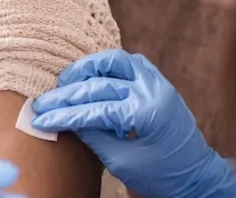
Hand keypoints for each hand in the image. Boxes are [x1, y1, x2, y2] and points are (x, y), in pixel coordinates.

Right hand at [31, 49, 235, 197]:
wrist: (194, 175)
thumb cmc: (161, 175)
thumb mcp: (121, 161)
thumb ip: (93, 136)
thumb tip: (65, 119)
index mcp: (146, 113)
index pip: (94, 109)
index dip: (63, 114)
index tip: (40, 119)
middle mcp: (152, 90)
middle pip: (99, 83)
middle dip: (67, 94)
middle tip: (43, 102)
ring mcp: (157, 82)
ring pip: (115, 60)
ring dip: (87, 68)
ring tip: (65, 81)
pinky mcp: (158, 81)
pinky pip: (129, 62)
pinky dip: (107, 65)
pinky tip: (91, 76)